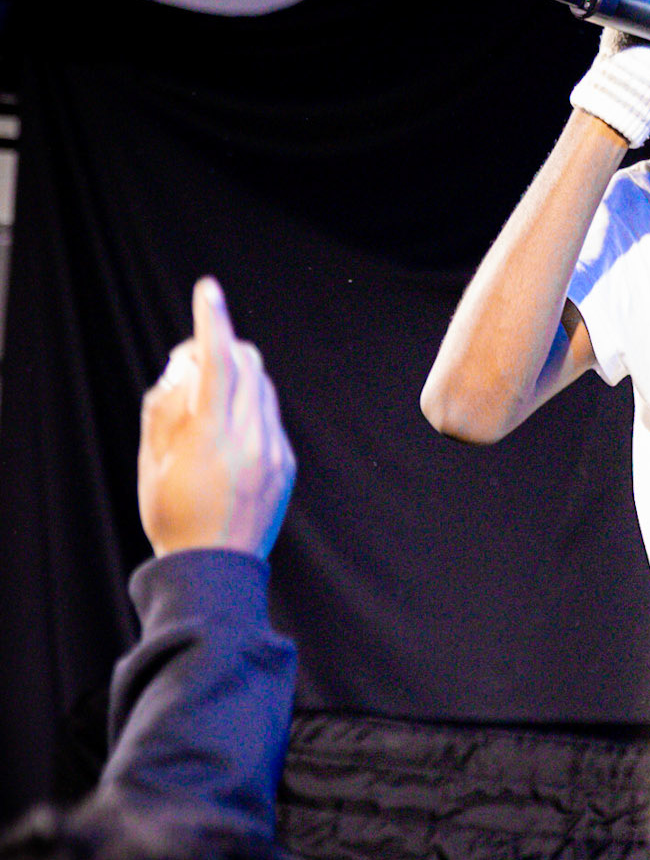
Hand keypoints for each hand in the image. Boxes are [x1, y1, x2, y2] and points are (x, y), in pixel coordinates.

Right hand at [138, 278, 295, 560]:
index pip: (215, 362)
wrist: (214, 569)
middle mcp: (250, 438)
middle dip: (220, 348)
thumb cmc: (172, 516)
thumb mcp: (151, 462)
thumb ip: (165, 409)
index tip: (208, 290)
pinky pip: (270, 416)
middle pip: (245, 364)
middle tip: (193, 359)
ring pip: (261, 387)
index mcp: (211, 436)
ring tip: (207, 406)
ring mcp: (274, 450)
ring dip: (236, 377)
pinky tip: (228, 436)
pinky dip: (250, 408)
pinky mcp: (287, 463)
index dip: (211, 321)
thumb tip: (183, 369)